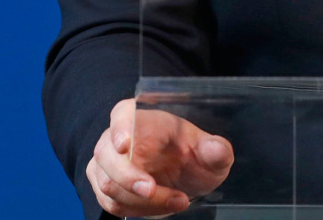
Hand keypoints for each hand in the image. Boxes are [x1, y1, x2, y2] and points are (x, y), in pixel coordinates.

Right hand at [86, 98, 233, 217]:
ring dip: (142, 200)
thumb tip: (216, 149)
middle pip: (106, 154)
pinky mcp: (106, 188)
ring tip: (178, 200)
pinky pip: (112, 204)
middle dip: (127, 176)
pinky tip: (163, 207)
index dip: (120, 127)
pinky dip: (139, 210)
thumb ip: (216, 150)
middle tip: (151, 190)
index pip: (122, 112)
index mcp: (144, 119)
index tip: (124, 145)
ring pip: (108, 184)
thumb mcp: (212, 153)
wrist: (184, 179)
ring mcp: (108, 165)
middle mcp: (118, 138)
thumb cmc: (192, 156)